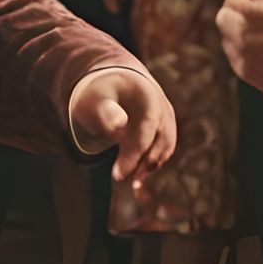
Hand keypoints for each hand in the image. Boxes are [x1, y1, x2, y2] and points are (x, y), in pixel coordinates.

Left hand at [68, 66, 176, 187]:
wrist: (114, 82)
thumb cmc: (100, 93)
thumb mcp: (94, 99)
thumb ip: (105, 111)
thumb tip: (118, 124)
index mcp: (146, 95)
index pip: (147, 129)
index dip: (134, 153)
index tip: (117, 174)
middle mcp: (162, 105)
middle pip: (160, 140)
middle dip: (142, 163)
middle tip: (118, 177)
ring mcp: (167, 116)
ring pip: (165, 147)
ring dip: (150, 166)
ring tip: (130, 182)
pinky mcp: (166, 128)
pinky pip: (165, 149)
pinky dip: (153, 164)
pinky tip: (137, 178)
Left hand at [216, 0, 262, 108]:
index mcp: (249, 12)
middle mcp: (237, 32)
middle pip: (223, 14)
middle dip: (236, 12)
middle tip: (255, 16)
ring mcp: (236, 52)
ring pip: (226, 34)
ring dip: (237, 30)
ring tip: (262, 35)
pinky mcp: (238, 67)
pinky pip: (232, 52)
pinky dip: (241, 48)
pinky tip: (262, 50)